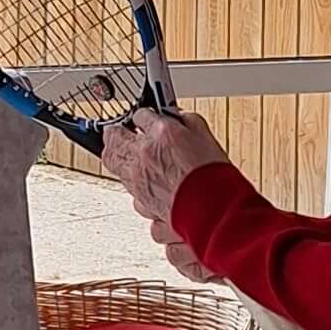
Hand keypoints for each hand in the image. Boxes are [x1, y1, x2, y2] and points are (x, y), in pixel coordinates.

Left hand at [111, 109, 231, 247]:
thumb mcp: (207, 137)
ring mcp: (139, 183)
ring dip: (121, 159)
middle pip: (113, 138)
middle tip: (119, 131)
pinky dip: (136, 189)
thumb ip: (189, 123)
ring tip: (127, 157)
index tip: (144, 119)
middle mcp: (144, 158)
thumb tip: (179, 118)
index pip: (141, 116)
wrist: (217, 213)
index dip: (143, 117)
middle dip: (115, 133)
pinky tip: (145, 187)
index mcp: (161, 135)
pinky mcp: (143, 204)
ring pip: (115, 165)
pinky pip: (131, 193)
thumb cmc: (215, 178)